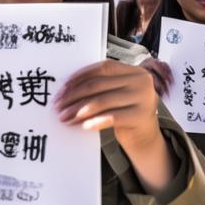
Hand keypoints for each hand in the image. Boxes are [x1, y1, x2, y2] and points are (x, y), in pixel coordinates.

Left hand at [56, 60, 176, 192]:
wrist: (145, 137)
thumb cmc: (126, 113)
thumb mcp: (118, 94)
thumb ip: (102, 86)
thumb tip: (67, 89)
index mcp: (135, 71)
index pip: (104, 68)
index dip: (81, 76)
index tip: (63, 88)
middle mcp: (142, 81)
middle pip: (100, 84)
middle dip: (75, 95)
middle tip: (59, 106)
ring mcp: (144, 98)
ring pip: (103, 101)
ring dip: (79, 110)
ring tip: (66, 118)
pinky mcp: (142, 116)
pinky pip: (112, 117)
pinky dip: (95, 121)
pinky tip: (83, 126)